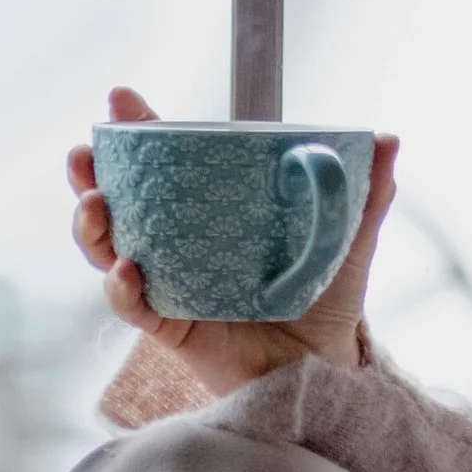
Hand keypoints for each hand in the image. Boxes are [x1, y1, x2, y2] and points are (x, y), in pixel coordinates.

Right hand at [67, 87, 398, 398]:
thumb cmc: (327, 304)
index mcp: (210, 213)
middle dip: (90, 175)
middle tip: (82, 153)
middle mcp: (178, 246)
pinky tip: (127, 269)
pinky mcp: (171, 327)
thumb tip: (388, 138)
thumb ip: (365, 193)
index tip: (120, 100)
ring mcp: (170, 285)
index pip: (163, 165)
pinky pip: (133, 307)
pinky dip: (121, 288)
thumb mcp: (348, 241)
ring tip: (93, 204)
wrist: (328, 370)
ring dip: (91, 227)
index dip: (137, 131)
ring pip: (108, 252)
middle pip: (117, 203)